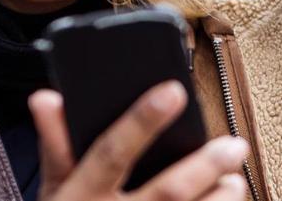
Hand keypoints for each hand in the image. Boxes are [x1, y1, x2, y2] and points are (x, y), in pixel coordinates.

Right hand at [29, 82, 248, 200]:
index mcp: (81, 197)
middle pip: (168, 192)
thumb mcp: (52, 191)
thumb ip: (55, 145)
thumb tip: (47, 96)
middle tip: (235, 145)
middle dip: (205, 166)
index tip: (174, 91)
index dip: (142, 121)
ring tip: (234, 181)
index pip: (112, 153)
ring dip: (220, 199)